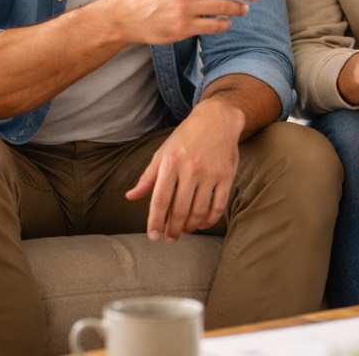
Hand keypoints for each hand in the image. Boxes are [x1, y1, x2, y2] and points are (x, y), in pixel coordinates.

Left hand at [125, 103, 242, 243]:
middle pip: (180, 209)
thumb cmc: (186, 136)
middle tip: (169, 239)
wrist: (217, 119)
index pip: (161, 200)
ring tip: (184, 231)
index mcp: (171, 163)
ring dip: (191, 227)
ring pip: (199, 210)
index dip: (156, 221)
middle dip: (173, 229)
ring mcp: (210, 174)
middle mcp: (191, 169)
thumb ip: (148, 177)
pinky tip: (203, 223)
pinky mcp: (227, 176)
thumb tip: (131, 197)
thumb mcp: (163, 152)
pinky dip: (210, 219)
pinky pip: (219, 205)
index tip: (153, 236)